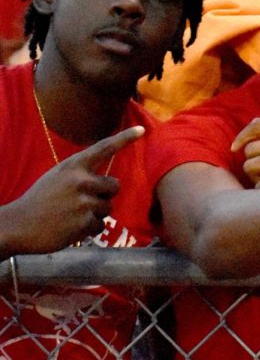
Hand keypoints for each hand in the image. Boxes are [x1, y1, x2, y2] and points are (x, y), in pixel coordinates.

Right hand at [1, 126, 140, 254]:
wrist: (18, 225)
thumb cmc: (39, 200)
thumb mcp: (57, 177)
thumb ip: (80, 175)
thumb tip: (108, 182)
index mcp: (73, 166)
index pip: (103, 148)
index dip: (124, 138)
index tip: (141, 129)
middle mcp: (81, 180)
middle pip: (115, 186)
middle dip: (104, 195)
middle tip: (81, 202)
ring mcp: (84, 201)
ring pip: (108, 207)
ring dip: (95, 214)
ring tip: (71, 215)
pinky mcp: (85, 222)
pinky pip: (100, 225)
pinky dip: (89, 229)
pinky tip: (71, 227)